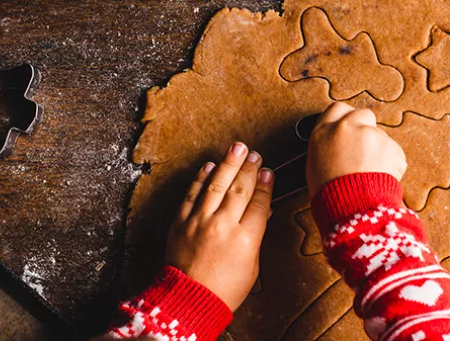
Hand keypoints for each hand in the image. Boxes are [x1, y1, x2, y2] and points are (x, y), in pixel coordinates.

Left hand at [166, 142, 273, 310]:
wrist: (189, 301)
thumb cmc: (223, 290)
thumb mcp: (251, 266)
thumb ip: (255, 236)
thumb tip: (262, 214)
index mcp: (245, 238)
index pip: (259, 202)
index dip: (265, 184)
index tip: (268, 172)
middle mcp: (223, 225)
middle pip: (240, 188)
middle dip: (249, 168)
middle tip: (255, 154)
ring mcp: (199, 221)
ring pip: (216, 184)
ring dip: (227, 164)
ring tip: (236, 148)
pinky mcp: (181, 222)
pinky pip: (191, 194)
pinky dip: (200, 178)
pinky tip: (209, 166)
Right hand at [306, 102, 406, 194]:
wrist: (352, 208)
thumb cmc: (330, 194)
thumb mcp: (315, 165)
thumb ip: (328, 146)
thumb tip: (338, 145)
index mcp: (325, 131)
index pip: (338, 109)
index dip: (346, 119)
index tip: (350, 128)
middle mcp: (348, 127)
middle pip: (363, 115)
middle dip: (366, 129)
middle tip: (364, 151)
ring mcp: (372, 135)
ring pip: (381, 136)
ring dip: (379, 150)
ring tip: (370, 174)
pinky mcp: (392, 147)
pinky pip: (394, 152)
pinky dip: (392, 164)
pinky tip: (381, 178)